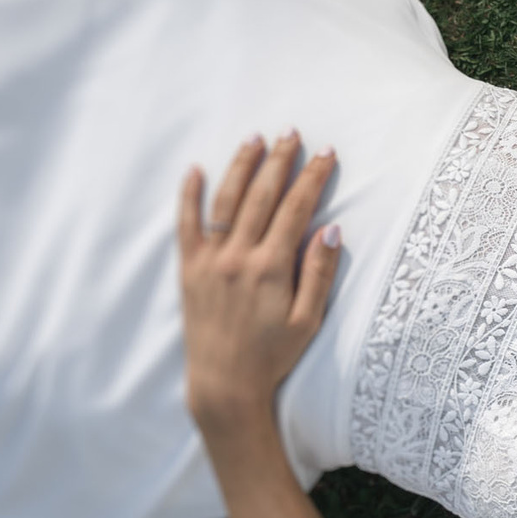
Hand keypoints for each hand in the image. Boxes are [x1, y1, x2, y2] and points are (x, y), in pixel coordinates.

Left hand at [178, 132, 341, 434]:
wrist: (224, 384)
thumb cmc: (272, 355)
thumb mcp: (308, 320)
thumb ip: (319, 274)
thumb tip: (330, 230)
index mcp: (271, 268)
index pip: (296, 209)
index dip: (312, 177)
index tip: (325, 153)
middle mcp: (237, 258)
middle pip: (261, 196)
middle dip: (279, 160)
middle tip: (292, 133)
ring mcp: (210, 261)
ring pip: (226, 201)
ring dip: (241, 167)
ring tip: (254, 139)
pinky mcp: (189, 270)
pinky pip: (186, 225)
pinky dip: (189, 196)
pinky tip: (195, 170)